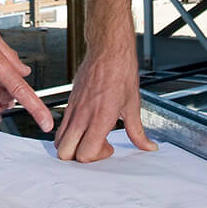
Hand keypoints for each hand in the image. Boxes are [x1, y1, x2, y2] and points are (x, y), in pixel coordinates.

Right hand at [53, 33, 154, 161]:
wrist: (108, 50)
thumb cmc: (120, 71)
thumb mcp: (133, 105)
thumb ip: (138, 132)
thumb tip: (148, 146)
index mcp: (100, 119)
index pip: (85, 154)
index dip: (97, 158)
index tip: (109, 148)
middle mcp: (82, 116)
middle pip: (65, 152)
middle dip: (78, 157)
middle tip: (95, 147)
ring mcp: (73, 109)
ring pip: (58, 140)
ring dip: (72, 145)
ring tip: (89, 137)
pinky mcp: (69, 102)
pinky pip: (61, 125)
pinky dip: (69, 133)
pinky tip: (86, 125)